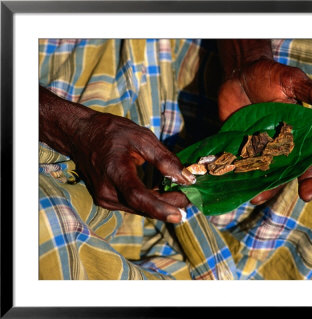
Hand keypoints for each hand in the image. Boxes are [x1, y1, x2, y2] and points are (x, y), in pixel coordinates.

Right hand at [39, 86, 193, 222]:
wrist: (81, 134)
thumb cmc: (111, 132)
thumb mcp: (141, 137)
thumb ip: (164, 159)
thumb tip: (185, 178)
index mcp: (114, 172)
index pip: (138, 197)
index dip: (161, 208)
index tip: (181, 213)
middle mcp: (107, 191)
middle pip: (142, 206)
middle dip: (169, 206)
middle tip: (191, 199)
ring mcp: (104, 198)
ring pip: (139, 208)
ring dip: (162, 205)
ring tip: (182, 196)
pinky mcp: (106, 200)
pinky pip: (133, 205)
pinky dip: (150, 201)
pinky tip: (165, 194)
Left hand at [218, 57, 311, 203]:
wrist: (241, 71)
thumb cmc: (270, 75)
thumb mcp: (291, 81)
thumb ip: (311, 92)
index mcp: (294, 134)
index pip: (305, 160)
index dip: (308, 178)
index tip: (307, 194)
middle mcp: (275, 144)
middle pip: (277, 172)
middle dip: (271, 187)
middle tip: (261, 196)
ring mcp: (254, 146)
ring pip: (256, 171)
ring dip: (251, 184)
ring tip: (245, 195)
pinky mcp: (234, 143)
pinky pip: (234, 160)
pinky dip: (230, 171)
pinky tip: (224, 181)